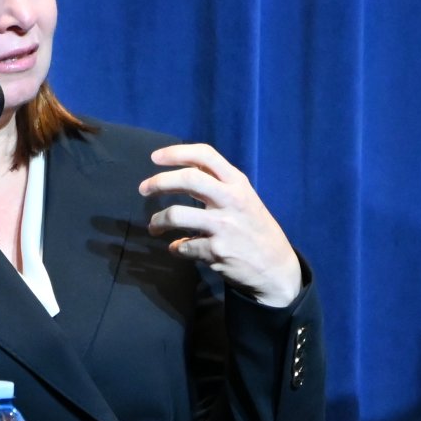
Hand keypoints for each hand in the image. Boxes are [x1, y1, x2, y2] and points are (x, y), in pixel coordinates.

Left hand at [139, 143, 302, 306]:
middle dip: (159, 182)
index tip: (155, 157)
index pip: (206, 156)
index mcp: (238, 184)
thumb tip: (183, 168)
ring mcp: (224, 227)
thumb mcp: (245, 199)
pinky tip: (180, 248)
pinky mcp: (216, 252)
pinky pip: (183, 247)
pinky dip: (176, 248)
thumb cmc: (255, 228)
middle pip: (188, 180)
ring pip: (176, 215)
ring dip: (158, 221)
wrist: (277, 268)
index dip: (177, 153)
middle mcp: (231, 201)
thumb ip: (218, 184)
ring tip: (154, 226)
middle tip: (144, 189)